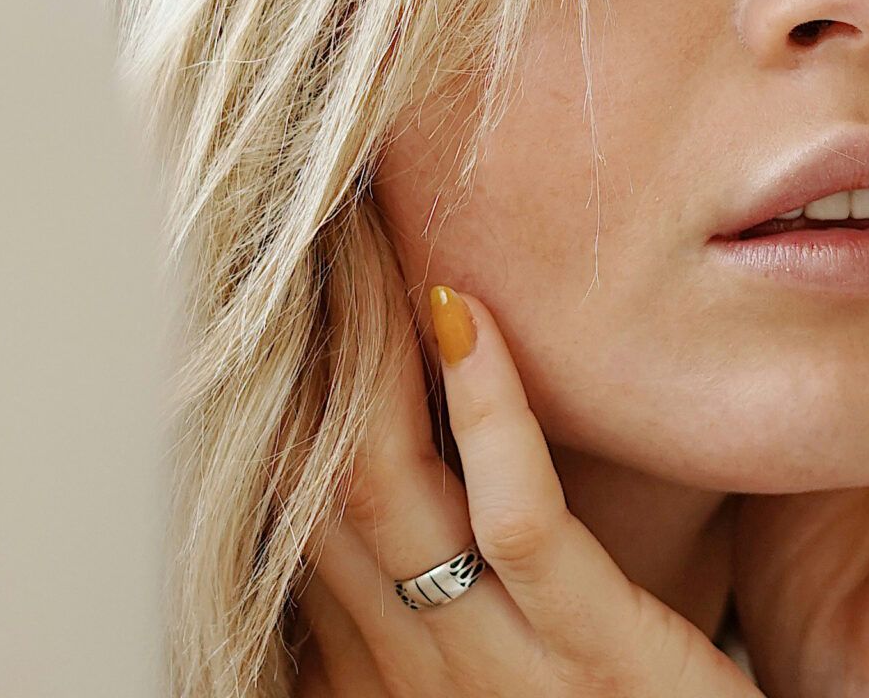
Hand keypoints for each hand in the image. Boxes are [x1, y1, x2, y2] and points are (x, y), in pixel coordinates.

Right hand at [293, 220, 761, 696]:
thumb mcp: (508, 651)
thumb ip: (454, 559)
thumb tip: (423, 410)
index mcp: (377, 669)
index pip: (292, 502)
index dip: (270, 383)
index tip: (276, 270)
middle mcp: (408, 675)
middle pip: (312, 479)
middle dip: (296, 344)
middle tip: (306, 216)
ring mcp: (496, 675)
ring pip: (383, 489)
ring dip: (366, 348)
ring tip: (368, 234)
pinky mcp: (598, 664)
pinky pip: (518, 525)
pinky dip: (488, 414)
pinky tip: (469, 314)